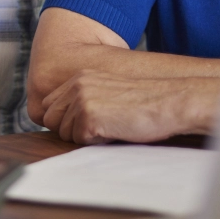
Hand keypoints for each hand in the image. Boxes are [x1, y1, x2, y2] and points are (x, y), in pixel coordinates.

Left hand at [36, 70, 219, 144]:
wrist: (170, 102)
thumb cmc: (144, 103)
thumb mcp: (107, 93)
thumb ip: (83, 100)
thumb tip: (61, 122)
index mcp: (79, 77)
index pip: (49, 106)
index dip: (64, 121)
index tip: (84, 124)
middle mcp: (76, 85)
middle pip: (50, 119)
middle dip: (70, 130)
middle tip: (100, 128)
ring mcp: (81, 99)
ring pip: (65, 133)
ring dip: (86, 136)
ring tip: (112, 126)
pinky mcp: (88, 115)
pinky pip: (79, 140)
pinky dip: (97, 141)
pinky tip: (116, 130)